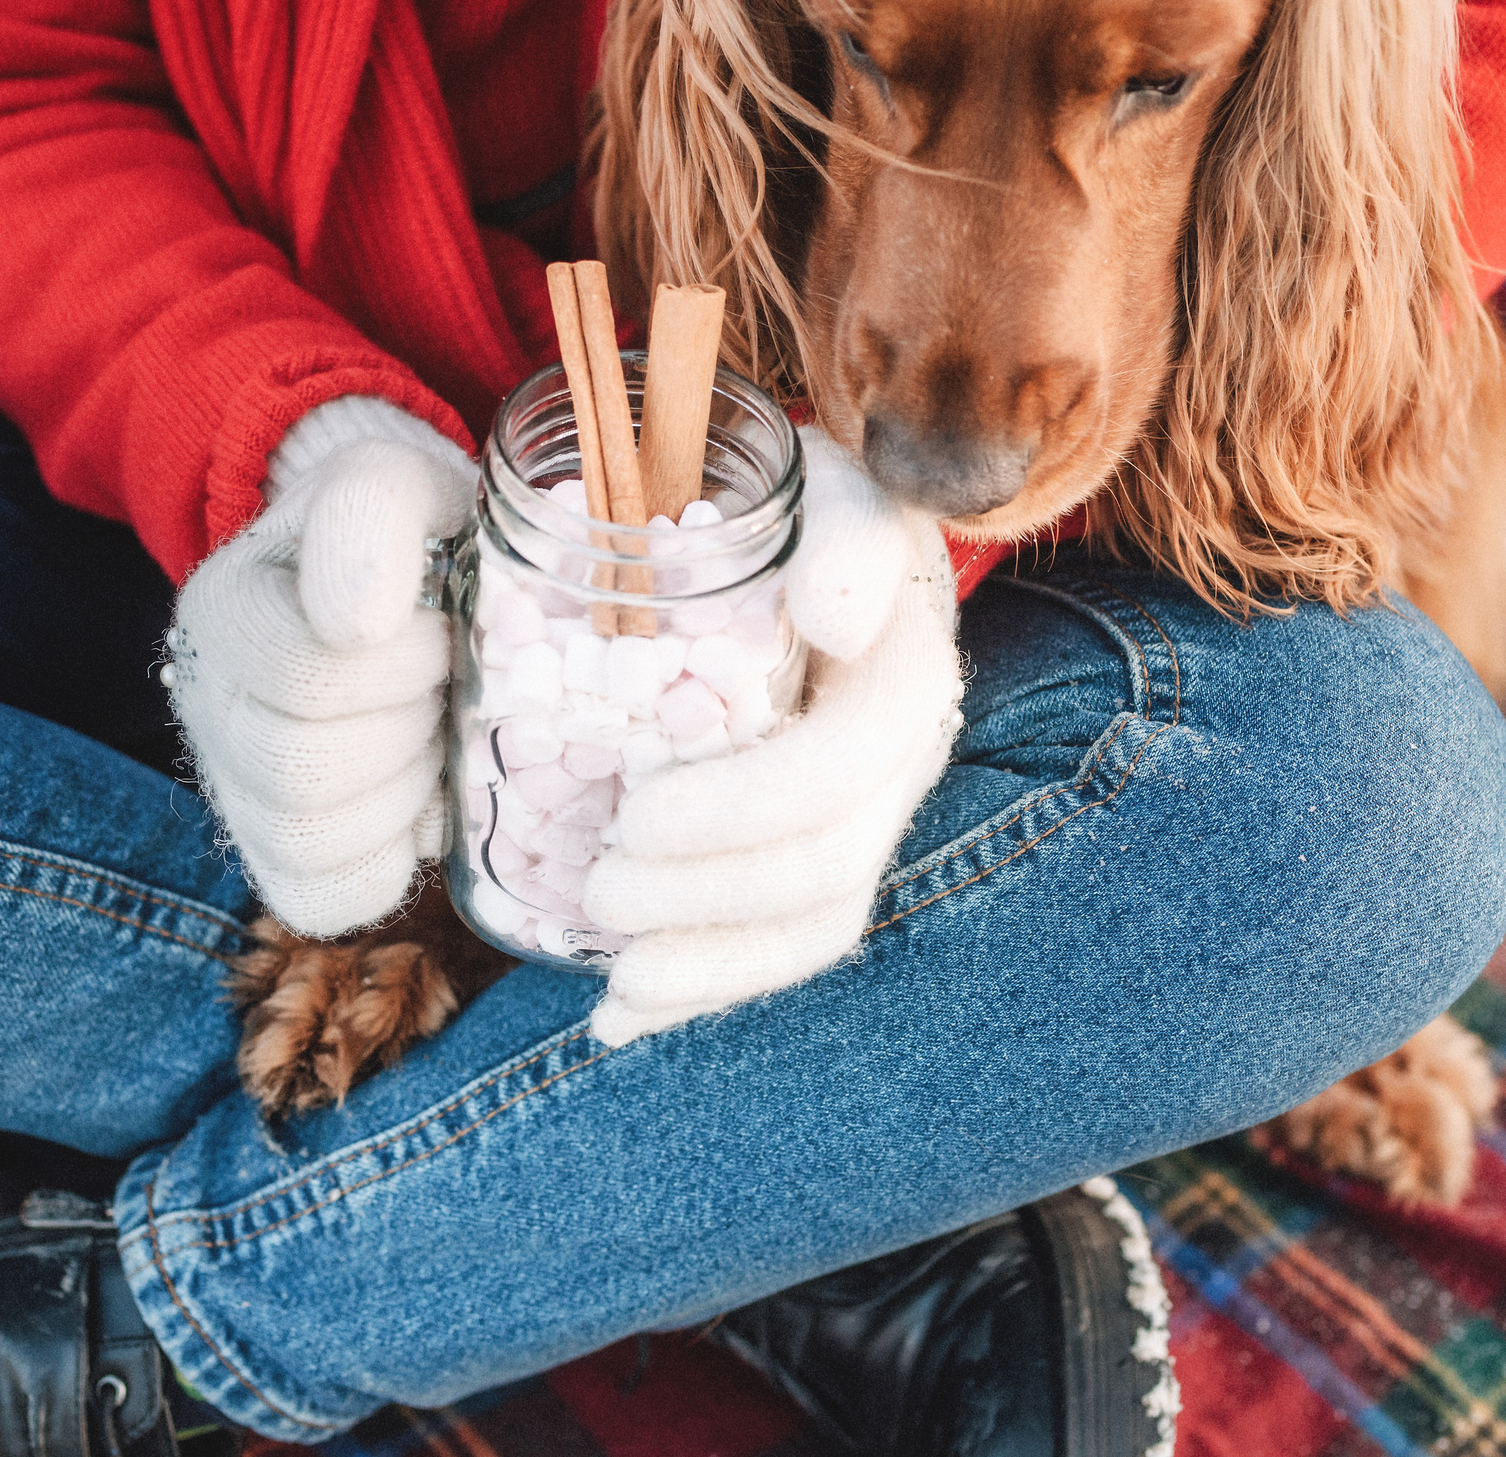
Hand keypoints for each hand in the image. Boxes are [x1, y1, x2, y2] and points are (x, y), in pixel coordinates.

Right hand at [167, 401, 475, 936]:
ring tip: (427, 734)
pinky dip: (389, 858)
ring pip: (310, 842)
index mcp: (224, 610)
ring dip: (404, 792)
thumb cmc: (405, 534)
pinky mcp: (280, 856)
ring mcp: (237, 789)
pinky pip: (326, 898)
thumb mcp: (395, 481)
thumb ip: (368, 510)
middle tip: (441, 684)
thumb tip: (354, 622)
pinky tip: (414, 799)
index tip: (440, 623)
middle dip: (407, 727)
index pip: (305, 679)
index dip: (405, 661)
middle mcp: (207, 706)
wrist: (407, 582)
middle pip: (303, 771)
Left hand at [583, 431, 963, 1046]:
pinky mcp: (821, 854)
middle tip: (600, 888)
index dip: (744, 808)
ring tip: (614, 981)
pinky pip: (781, 945)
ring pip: (813, 925)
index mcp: (905, 667)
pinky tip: (620, 1017)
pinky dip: (700, 988)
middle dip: (708, 895)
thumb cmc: (800, 508)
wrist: (814, 541)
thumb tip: (832, 617)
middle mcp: (902, 758)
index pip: (846, 763)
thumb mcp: (827, 488)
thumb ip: (843, 534)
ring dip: (711, 967)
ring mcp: (867, 817)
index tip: (634, 814)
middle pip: (824, 865)